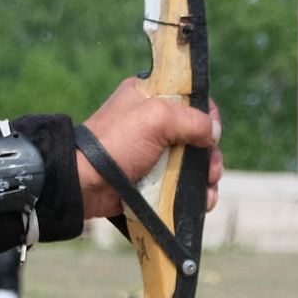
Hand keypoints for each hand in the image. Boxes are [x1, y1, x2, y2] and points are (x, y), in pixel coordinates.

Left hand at [76, 77, 224, 223]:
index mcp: (149, 97)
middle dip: (210, 154)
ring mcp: (152, 151)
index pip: (190, 99)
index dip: (207, 116)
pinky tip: (204, 200)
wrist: (84, 184)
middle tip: (212, 170)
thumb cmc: (115, 144)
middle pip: (197, 134)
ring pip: (193, 161)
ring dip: (207, 176)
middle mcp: (152, 122)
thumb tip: (213, 133)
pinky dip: (195, 191)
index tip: (211, 134)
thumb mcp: (155, 118)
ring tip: (208, 191)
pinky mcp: (151, 177)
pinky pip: (181, 182)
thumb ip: (191, 120)